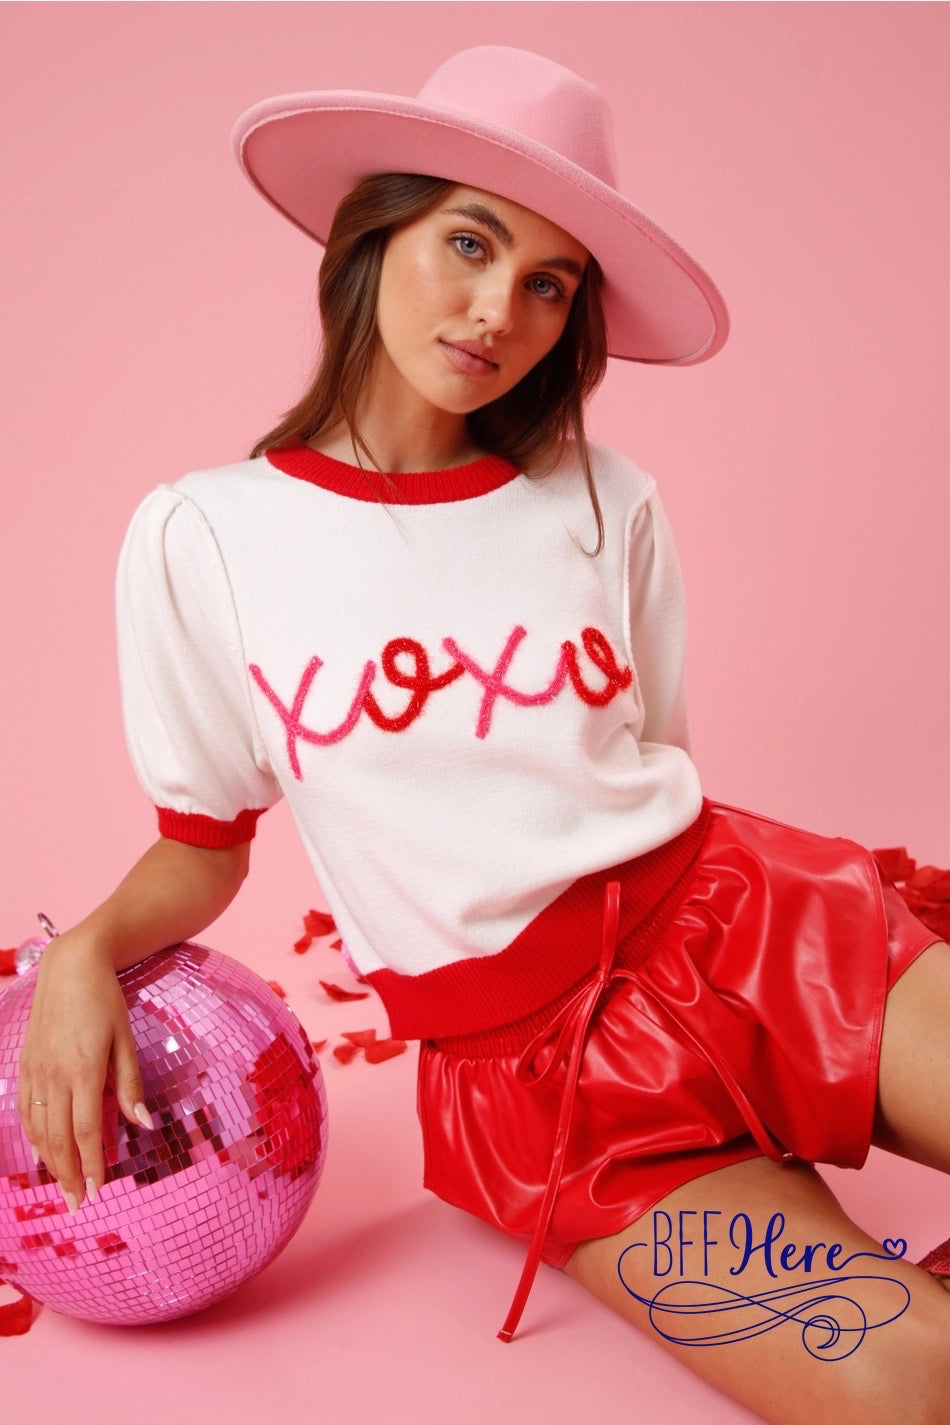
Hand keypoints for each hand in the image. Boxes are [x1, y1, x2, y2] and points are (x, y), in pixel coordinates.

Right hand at [17, 936, 152, 1211]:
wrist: (71, 967)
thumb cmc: (106, 1001)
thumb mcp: (126, 1040)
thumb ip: (131, 1085)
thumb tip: (144, 1125)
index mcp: (84, 1070)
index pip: (86, 1131)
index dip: (91, 1164)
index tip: (97, 1191)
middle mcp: (54, 1075)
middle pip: (58, 1138)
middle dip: (68, 1174)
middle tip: (77, 1204)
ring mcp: (36, 1070)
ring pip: (38, 1128)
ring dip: (50, 1161)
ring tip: (62, 1186)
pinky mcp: (26, 1064)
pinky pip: (26, 1109)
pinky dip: (33, 1136)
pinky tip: (42, 1151)